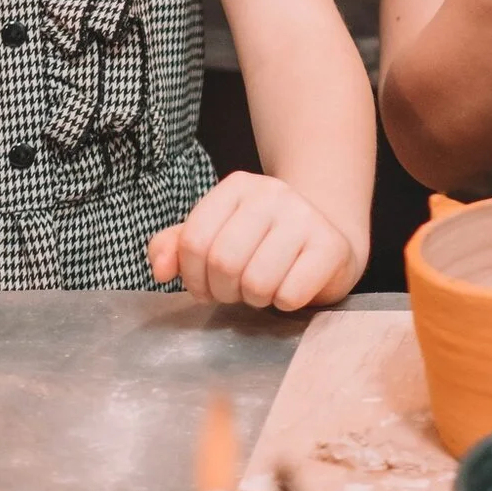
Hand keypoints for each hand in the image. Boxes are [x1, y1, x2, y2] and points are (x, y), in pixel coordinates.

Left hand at [146, 171, 360, 308]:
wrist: (329, 239)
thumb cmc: (263, 243)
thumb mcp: (216, 237)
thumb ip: (176, 247)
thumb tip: (161, 271)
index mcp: (237, 187)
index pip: (193, 240)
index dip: (192, 277)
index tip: (207, 286)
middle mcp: (272, 193)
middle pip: (223, 262)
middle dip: (224, 291)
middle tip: (236, 291)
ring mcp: (305, 217)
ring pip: (256, 281)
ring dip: (255, 299)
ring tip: (264, 288)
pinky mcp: (330, 246)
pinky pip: (290, 293)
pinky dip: (284, 303)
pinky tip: (291, 288)